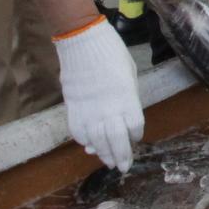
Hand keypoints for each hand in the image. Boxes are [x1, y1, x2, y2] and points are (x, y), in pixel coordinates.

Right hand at [54, 19, 142, 170]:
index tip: (135, 139)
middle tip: (122, 167)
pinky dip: (84, 141)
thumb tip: (122, 116)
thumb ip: (128, 98)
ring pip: (96, 140)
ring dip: (103, 153)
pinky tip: (89, 146)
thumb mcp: (129, 75)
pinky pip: (78, 131)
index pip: (134, 127)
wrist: (82, 41)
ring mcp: (89, 110)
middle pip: (116, 140)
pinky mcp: (73, 108)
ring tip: (108, 162)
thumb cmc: (112, 53)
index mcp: (126, 98)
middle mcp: (108, 108)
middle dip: (120, 156)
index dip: (135, 136)